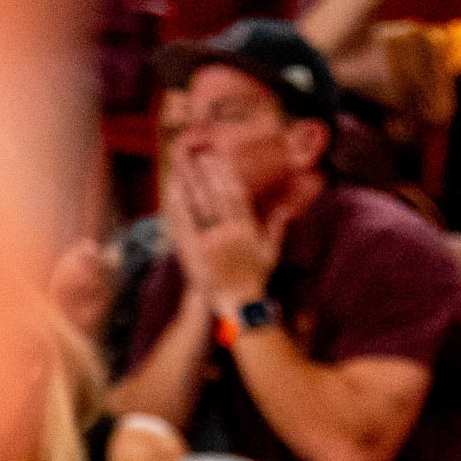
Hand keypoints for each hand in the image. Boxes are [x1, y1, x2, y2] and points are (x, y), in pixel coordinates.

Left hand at [170, 149, 293, 314]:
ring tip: (184, 167)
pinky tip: (173, 193)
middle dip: (207, 174)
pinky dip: (179, 208)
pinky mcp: (196, 254)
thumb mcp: (270, 254)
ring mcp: (211, 243)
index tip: (219, 159)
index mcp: (246, 230)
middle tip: (199, 156)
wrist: (238, 305)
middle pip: (216, 196)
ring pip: (199, 207)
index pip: (236, 196)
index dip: (226, 175)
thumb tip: (286, 209)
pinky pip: (185, 226)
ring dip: (192, 184)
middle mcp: (229, 233)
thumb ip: (276, 230)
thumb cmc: (255, 280)